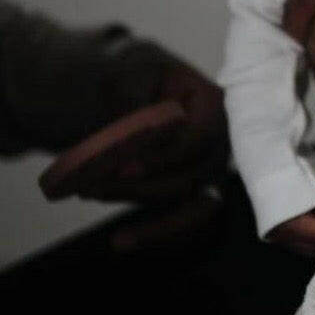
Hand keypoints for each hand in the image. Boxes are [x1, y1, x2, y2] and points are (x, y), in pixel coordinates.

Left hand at [38, 44, 229, 251]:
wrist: (137, 86)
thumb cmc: (140, 74)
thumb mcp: (133, 72)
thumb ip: (132, 98)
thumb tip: (128, 135)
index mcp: (215, 106)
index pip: (198, 140)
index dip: (163, 158)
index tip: (123, 168)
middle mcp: (223, 142)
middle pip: (193, 177)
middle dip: (142, 188)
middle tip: (91, 186)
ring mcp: (213, 170)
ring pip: (194, 207)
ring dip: (149, 217)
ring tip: (99, 203)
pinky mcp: (196, 192)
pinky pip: (186, 223)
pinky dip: (156, 235)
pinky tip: (120, 242)